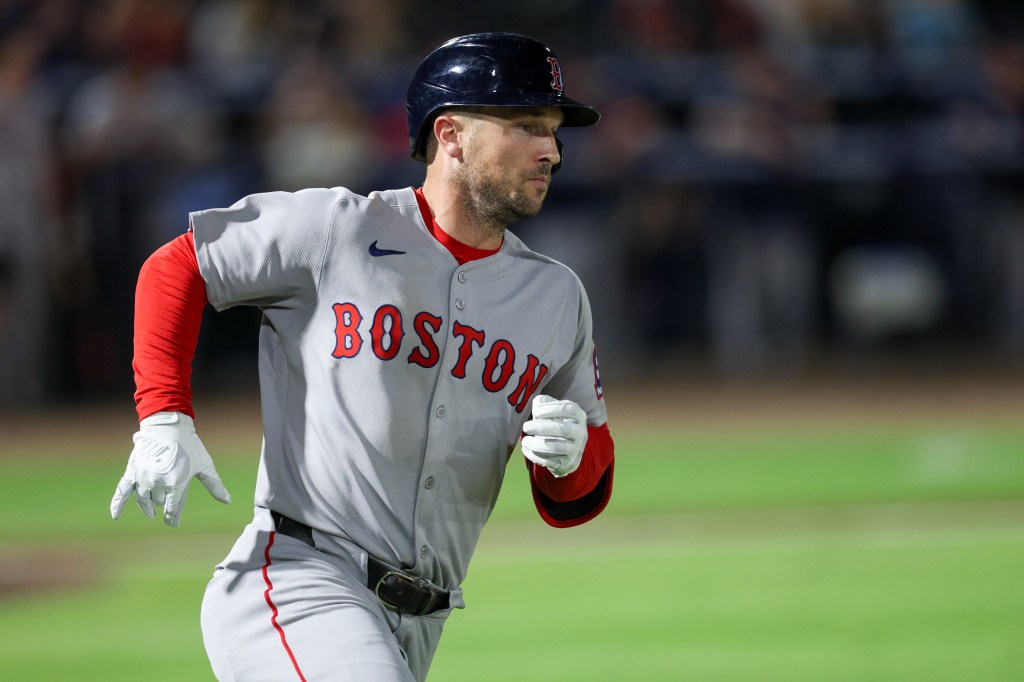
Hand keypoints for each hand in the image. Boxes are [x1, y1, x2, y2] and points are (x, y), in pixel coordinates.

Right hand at [110, 411, 230, 526]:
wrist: (169, 425)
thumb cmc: (190, 446)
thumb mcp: (204, 465)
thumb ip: (214, 485)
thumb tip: (228, 501)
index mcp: (177, 483)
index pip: (172, 507)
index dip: (172, 516)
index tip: (173, 522)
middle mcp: (158, 482)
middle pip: (159, 501)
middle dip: (163, 504)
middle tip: (166, 509)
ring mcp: (143, 477)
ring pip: (143, 499)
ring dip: (147, 507)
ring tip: (151, 513)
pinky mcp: (132, 470)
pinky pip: (123, 490)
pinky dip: (117, 504)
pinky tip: (115, 516)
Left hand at [522, 395, 587, 477]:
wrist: (570, 451)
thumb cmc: (557, 424)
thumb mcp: (554, 411)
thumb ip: (544, 403)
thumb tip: (537, 402)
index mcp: (579, 415)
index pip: (568, 409)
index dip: (550, 409)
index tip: (535, 412)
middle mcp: (581, 432)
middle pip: (563, 429)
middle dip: (541, 427)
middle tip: (525, 427)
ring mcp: (576, 449)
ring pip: (557, 447)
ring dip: (537, 444)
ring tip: (525, 441)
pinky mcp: (568, 463)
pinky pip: (550, 461)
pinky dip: (535, 456)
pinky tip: (526, 450)